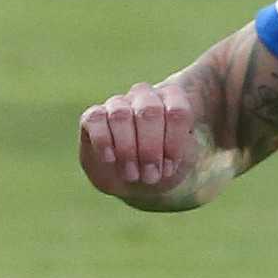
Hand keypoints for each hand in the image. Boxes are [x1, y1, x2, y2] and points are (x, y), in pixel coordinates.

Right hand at [78, 75, 221, 209]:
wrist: (136, 181)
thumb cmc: (163, 168)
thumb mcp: (182, 161)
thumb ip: (184, 150)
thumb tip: (180, 142)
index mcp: (172, 100)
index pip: (177, 112)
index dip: (173, 143)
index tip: (170, 168)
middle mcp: (144, 96)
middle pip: (149, 111)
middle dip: (150, 149)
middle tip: (150, 176)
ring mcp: (117, 104)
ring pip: (121, 115)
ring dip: (127, 150)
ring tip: (132, 175)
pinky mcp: (92, 117)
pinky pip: (95, 119)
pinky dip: (103, 142)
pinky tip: (110, 159)